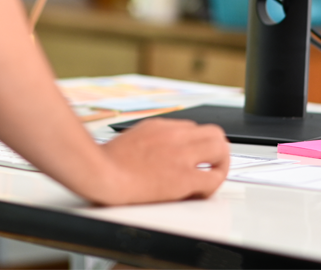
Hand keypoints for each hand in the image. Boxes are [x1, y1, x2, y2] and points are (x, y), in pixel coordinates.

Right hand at [91, 118, 229, 204]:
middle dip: (216, 149)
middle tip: (211, 164)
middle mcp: (174, 135)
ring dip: (220, 164)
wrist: (100, 173)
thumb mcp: (129, 137)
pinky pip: (212, 178)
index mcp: (159, 126)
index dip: (195, 145)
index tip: (193, 156)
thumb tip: (153, 150)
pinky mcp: (183, 177)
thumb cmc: (106, 161)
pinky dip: (211, 187)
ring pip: (220, 149)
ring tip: (211, 177)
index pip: (192, 128)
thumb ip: (147, 140)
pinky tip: (199, 193)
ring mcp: (181, 155)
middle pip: (214, 133)